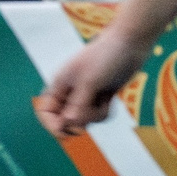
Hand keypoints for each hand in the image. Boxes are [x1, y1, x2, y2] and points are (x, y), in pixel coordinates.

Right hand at [35, 28, 150, 136]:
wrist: (130, 44)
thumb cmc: (106, 57)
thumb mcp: (90, 81)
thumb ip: (78, 104)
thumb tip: (68, 124)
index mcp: (60, 85)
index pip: (46, 112)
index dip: (51, 124)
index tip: (64, 131)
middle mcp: (70, 92)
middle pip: (67, 121)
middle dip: (82, 119)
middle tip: (94, 108)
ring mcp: (86, 96)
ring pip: (84, 121)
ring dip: (96, 115)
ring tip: (105, 99)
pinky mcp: (100, 98)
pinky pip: (98, 117)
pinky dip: (105, 112)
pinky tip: (111, 98)